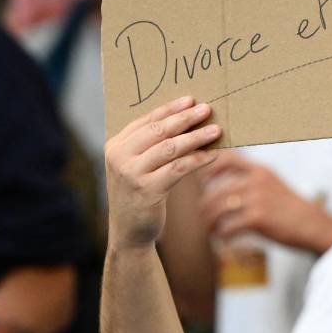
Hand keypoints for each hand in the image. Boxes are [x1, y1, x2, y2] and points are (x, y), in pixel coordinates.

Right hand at [105, 97, 221, 248]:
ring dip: (196, 137)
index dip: (169, 109)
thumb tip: (184, 120)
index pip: (145, 121)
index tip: (190, 100)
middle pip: (158, 131)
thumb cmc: (138, 194)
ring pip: (170, 148)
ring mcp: (131, 174)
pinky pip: (178, 168)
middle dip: (185, 118)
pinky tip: (213, 154)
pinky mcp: (147, 190)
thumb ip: (149, 146)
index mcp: (114, 146)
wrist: (129, 232)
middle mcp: (119, 157)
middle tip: (207, 109)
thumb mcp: (136, 167)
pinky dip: (198, 159)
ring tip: (216, 130)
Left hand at [198, 153, 331, 253]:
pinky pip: (229, 226)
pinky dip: (222, 234)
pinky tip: (222, 238)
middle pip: (217, 190)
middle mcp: (257, 181)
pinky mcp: (258, 218)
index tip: (202, 179)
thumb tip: (226, 187)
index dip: (209, 167)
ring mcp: (257, 199)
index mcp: (260, 170)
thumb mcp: (273, 185)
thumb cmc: (291, 209)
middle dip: (204, 205)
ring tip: (209, 228)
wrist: (313, 226)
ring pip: (219, 208)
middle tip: (201, 214)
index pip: (227, 159)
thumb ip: (252, 181)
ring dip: (209, 221)